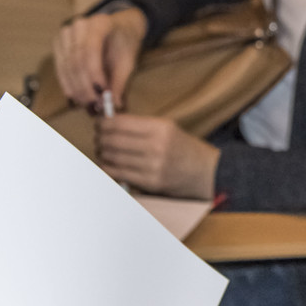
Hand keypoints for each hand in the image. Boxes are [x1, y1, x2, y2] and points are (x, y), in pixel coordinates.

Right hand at [54, 8, 147, 107]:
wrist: (117, 27)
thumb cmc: (124, 43)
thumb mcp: (128, 61)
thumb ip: (120, 81)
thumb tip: (114, 105)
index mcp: (99, 23)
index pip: (89, 50)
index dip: (93, 75)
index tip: (101, 95)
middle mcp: (78, 26)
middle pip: (75, 61)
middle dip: (85, 87)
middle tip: (95, 106)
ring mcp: (65, 34)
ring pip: (66, 67)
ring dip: (76, 89)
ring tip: (88, 105)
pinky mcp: (58, 44)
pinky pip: (60, 68)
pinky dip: (68, 85)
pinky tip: (77, 98)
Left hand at [95, 114, 219, 197]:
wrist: (207, 172)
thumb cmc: (183, 148)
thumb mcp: (167, 129)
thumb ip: (139, 126)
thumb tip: (108, 123)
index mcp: (160, 128)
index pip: (119, 123)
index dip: (103, 123)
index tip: (99, 124)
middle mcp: (156, 146)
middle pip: (112, 140)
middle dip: (100, 138)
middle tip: (99, 138)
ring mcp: (153, 166)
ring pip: (112, 156)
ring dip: (102, 153)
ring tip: (103, 150)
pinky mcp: (150, 182)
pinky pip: (118, 173)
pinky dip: (107, 167)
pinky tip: (108, 164)